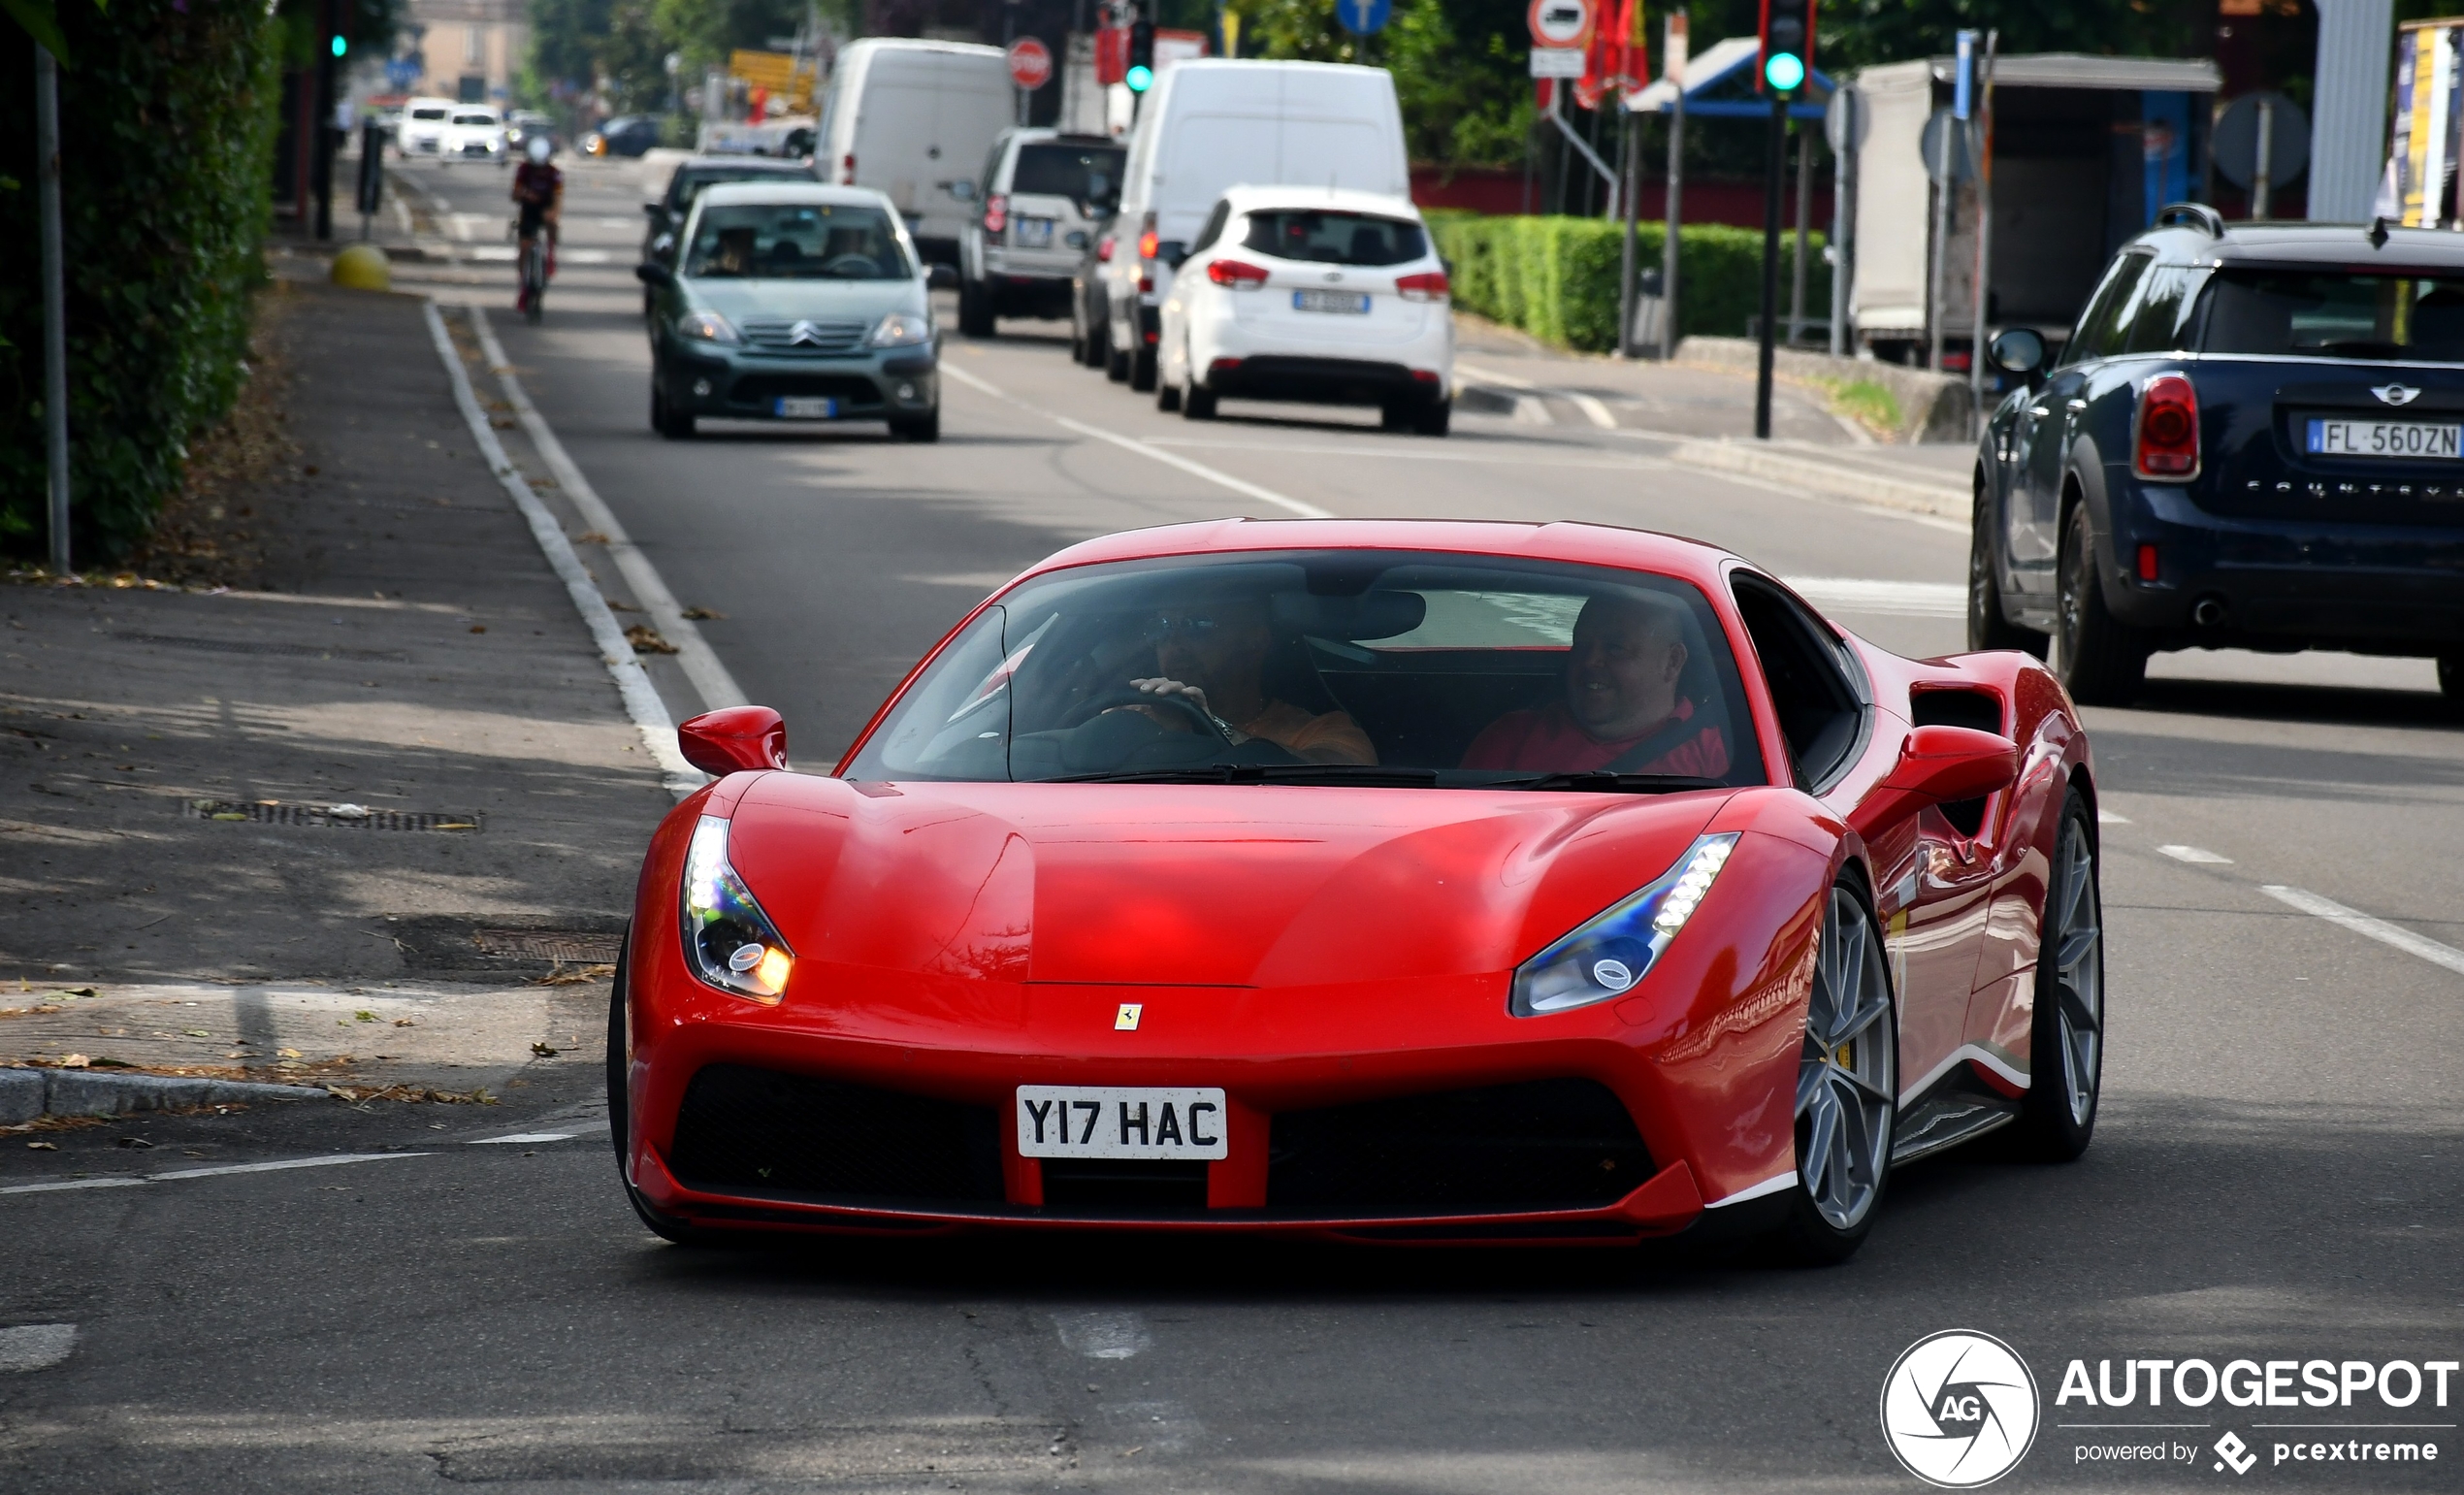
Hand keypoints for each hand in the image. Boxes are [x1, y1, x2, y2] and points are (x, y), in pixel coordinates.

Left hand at [1126, 678, 1247, 741]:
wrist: (1193, 737)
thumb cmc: (1171, 727)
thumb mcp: (1148, 721)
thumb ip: (1129, 715)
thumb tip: (1105, 713)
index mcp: (1160, 696)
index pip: (1150, 684)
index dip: (1142, 682)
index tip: (1132, 685)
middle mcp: (1172, 693)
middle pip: (1162, 682)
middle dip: (1153, 684)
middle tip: (1144, 691)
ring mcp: (1186, 696)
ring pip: (1177, 685)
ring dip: (1168, 687)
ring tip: (1159, 693)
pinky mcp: (1200, 702)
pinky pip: (1198, 693)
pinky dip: (1192, 691)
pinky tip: (1185, 693)